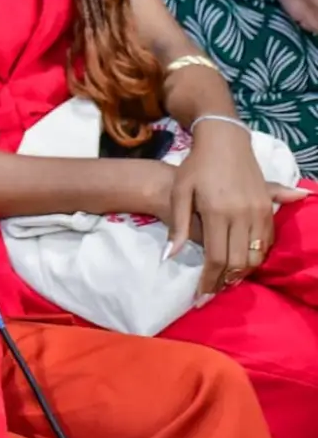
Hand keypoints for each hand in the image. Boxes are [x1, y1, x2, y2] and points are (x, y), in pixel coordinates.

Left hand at [152, 132, 308, 293]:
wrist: (224, 140)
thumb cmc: (195, 166)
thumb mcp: (180, 192)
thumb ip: (177, 225)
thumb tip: (169, 256)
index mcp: (217, 212)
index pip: (216, 257)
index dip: (209, 281)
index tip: (200, 296)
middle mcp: (242, 214)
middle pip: (238, 262)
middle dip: (225, 281)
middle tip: (212, 292)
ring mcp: (259, 211)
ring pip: (256, 255)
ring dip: (242, 272)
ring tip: (225, 280)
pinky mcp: (268, 207)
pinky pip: (266, 242)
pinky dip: (256, 256)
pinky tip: (242, 262)